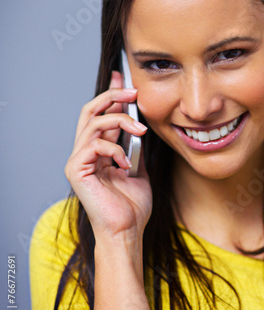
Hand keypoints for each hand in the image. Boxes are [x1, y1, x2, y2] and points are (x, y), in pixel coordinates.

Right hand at [64, 71, 151, 241]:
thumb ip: (133, 146)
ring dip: (121, 121)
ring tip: (141, 130)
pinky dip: (115, 149)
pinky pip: (95, 144)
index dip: (111, 94)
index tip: (124, 78)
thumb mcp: (138, 168)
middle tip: (133, 91)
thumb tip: (139, 125)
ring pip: (94, 123)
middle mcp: (85, 152)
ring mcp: (79, 161)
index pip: (100, 114)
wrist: (127, 230)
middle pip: (91, 110)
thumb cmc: (132, 205)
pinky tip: (126, 164)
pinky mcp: (76, 170)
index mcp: (98, 150)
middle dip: (113, 95)